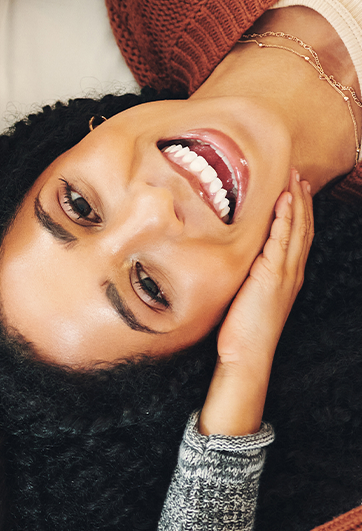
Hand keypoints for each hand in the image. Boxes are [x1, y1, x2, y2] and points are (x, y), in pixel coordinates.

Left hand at [199, 169, 312, 434]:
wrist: (246, 354)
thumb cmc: (240, 333)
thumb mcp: (243, 298)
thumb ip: (243, 279)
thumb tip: (228, 264)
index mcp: (284, 277)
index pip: (295, 237)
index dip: (297, 213)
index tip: (293, 190)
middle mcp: (290, 272)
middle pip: (302, 228)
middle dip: (301, 201)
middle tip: (299, 175)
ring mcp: (284, 274)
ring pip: (296, 230)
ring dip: (296, 202)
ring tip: (294, 179)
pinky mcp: (273, 277)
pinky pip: (282, 241)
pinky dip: (286, 219)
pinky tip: (284, 201)